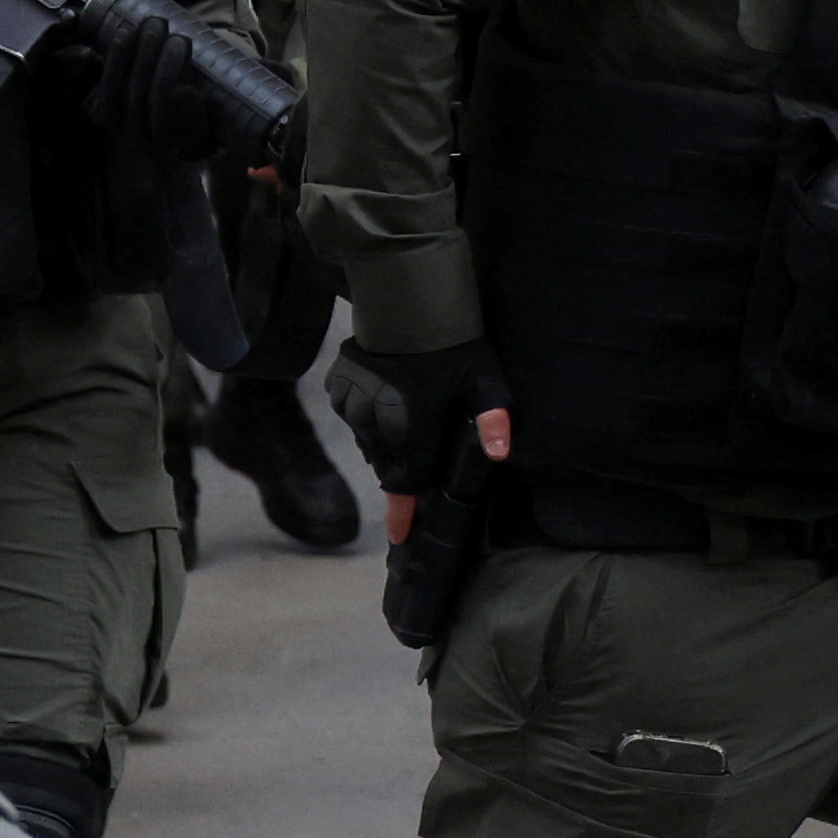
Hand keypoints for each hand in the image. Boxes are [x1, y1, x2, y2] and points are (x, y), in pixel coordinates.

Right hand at [345, 337, 509, 537]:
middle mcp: (372, 427)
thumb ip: (494, 419)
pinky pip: (352, 416)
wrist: (406, 301)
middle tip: (424, 457)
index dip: (402, 515)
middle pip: (387, 466)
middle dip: (404, 471)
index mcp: (408, 434)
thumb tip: (500, 454)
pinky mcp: (337, 387)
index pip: (403, 487)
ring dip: (387, 443)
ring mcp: (350, 407)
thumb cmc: (451, 345)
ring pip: (369, 441)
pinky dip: (368, 418)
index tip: (399, 536)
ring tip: (409, 424)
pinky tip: (387, 402)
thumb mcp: (484, 380)